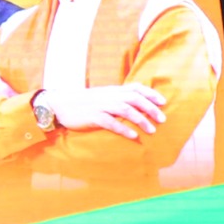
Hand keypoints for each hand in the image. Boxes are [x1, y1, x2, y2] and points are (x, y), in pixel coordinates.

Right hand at [47, 83, 167, 139]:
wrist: (59, 105)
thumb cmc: (82, 103)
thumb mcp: (101, 96)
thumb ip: (116, 97)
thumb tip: (135, 103)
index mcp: (112, 90)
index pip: (136, 88)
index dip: (151, 94)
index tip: (163, 102)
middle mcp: (109, 96)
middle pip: (135, 99)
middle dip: (151, 109)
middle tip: (162, 120)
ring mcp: (100, 106)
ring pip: (126, 109)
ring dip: (141, 120)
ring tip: (151, 130)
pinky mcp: (92, 117)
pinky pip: (111, 122)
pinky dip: (124, 129)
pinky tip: (133, 136)